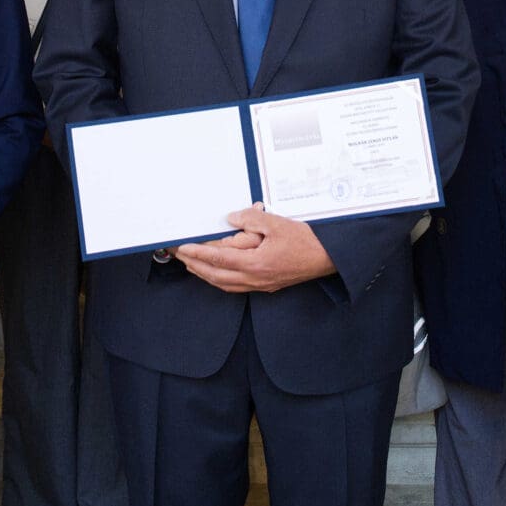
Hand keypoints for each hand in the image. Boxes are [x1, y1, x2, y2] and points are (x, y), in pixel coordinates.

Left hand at [173, 205, 335, 292]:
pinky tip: (216, 273)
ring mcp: (260, 284)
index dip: (197, 253)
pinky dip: (220, 280)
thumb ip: (250, 219)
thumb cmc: (305, 241)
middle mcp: (255, 278)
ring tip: (191, 264)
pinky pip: (235, 286)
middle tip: (179, 255)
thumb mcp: (276, 223)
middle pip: (216, 275)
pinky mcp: (266, 285)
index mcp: (255, 263)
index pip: (218, 258)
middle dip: (195, 265)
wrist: (327, 259)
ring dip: (205, 274)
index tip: (183, 247)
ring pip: (224, 283)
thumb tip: (230, 219)